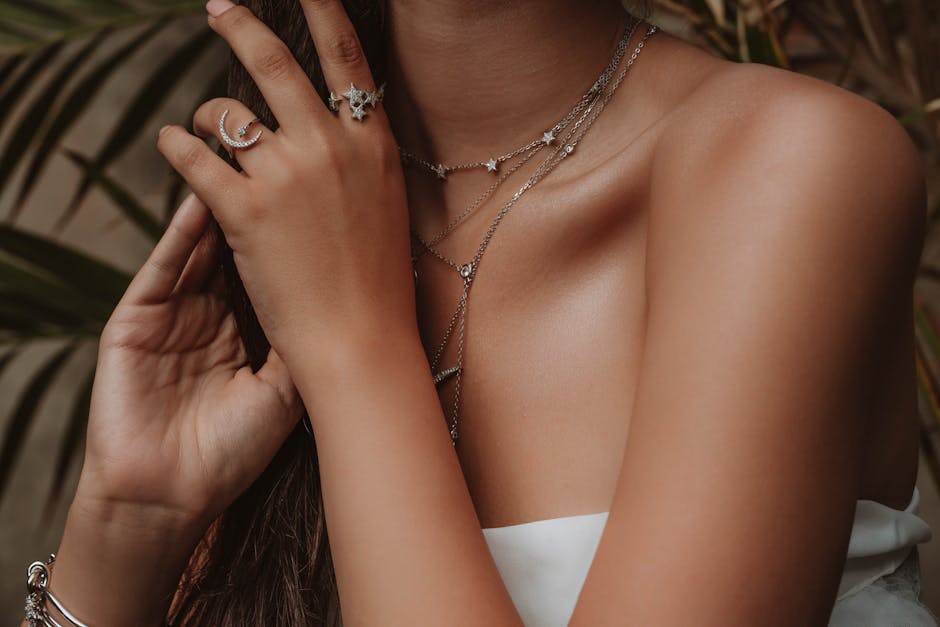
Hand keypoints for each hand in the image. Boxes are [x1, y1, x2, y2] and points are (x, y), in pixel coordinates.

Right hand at [76, 192, 302, 527]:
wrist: (170, 494)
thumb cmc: (233, 453)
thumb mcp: (284, 392)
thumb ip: (303, 340)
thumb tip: (345, 292)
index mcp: (248, 332)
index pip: (271, 269)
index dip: (294, 236)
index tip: (324, 198)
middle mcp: (213, 315)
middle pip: (238, 248)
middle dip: (261, 207)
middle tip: (287, 163)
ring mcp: (173, 314)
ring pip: (200, 246)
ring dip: (222, 204)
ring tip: (247, 164)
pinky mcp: (136, 318)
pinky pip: (163, 266)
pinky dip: (182, 233)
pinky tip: (203, 199)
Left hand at [155, 0, 418, 375]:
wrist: (362, 343)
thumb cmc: (380, 286)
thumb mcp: (386, 208)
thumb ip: (362, 161)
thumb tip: (335, 131)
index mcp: (373, 147)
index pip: (347, 59)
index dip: (323, 13)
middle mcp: (331, 148)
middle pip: (276, 64)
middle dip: (240, 27)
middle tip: (218, 9)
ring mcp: (288, 177)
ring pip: (226, 115)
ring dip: (205, 117)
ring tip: (199, 130)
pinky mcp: (245, 212)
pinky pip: (194, 158)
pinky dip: (175, 146)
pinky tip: (171, 146)